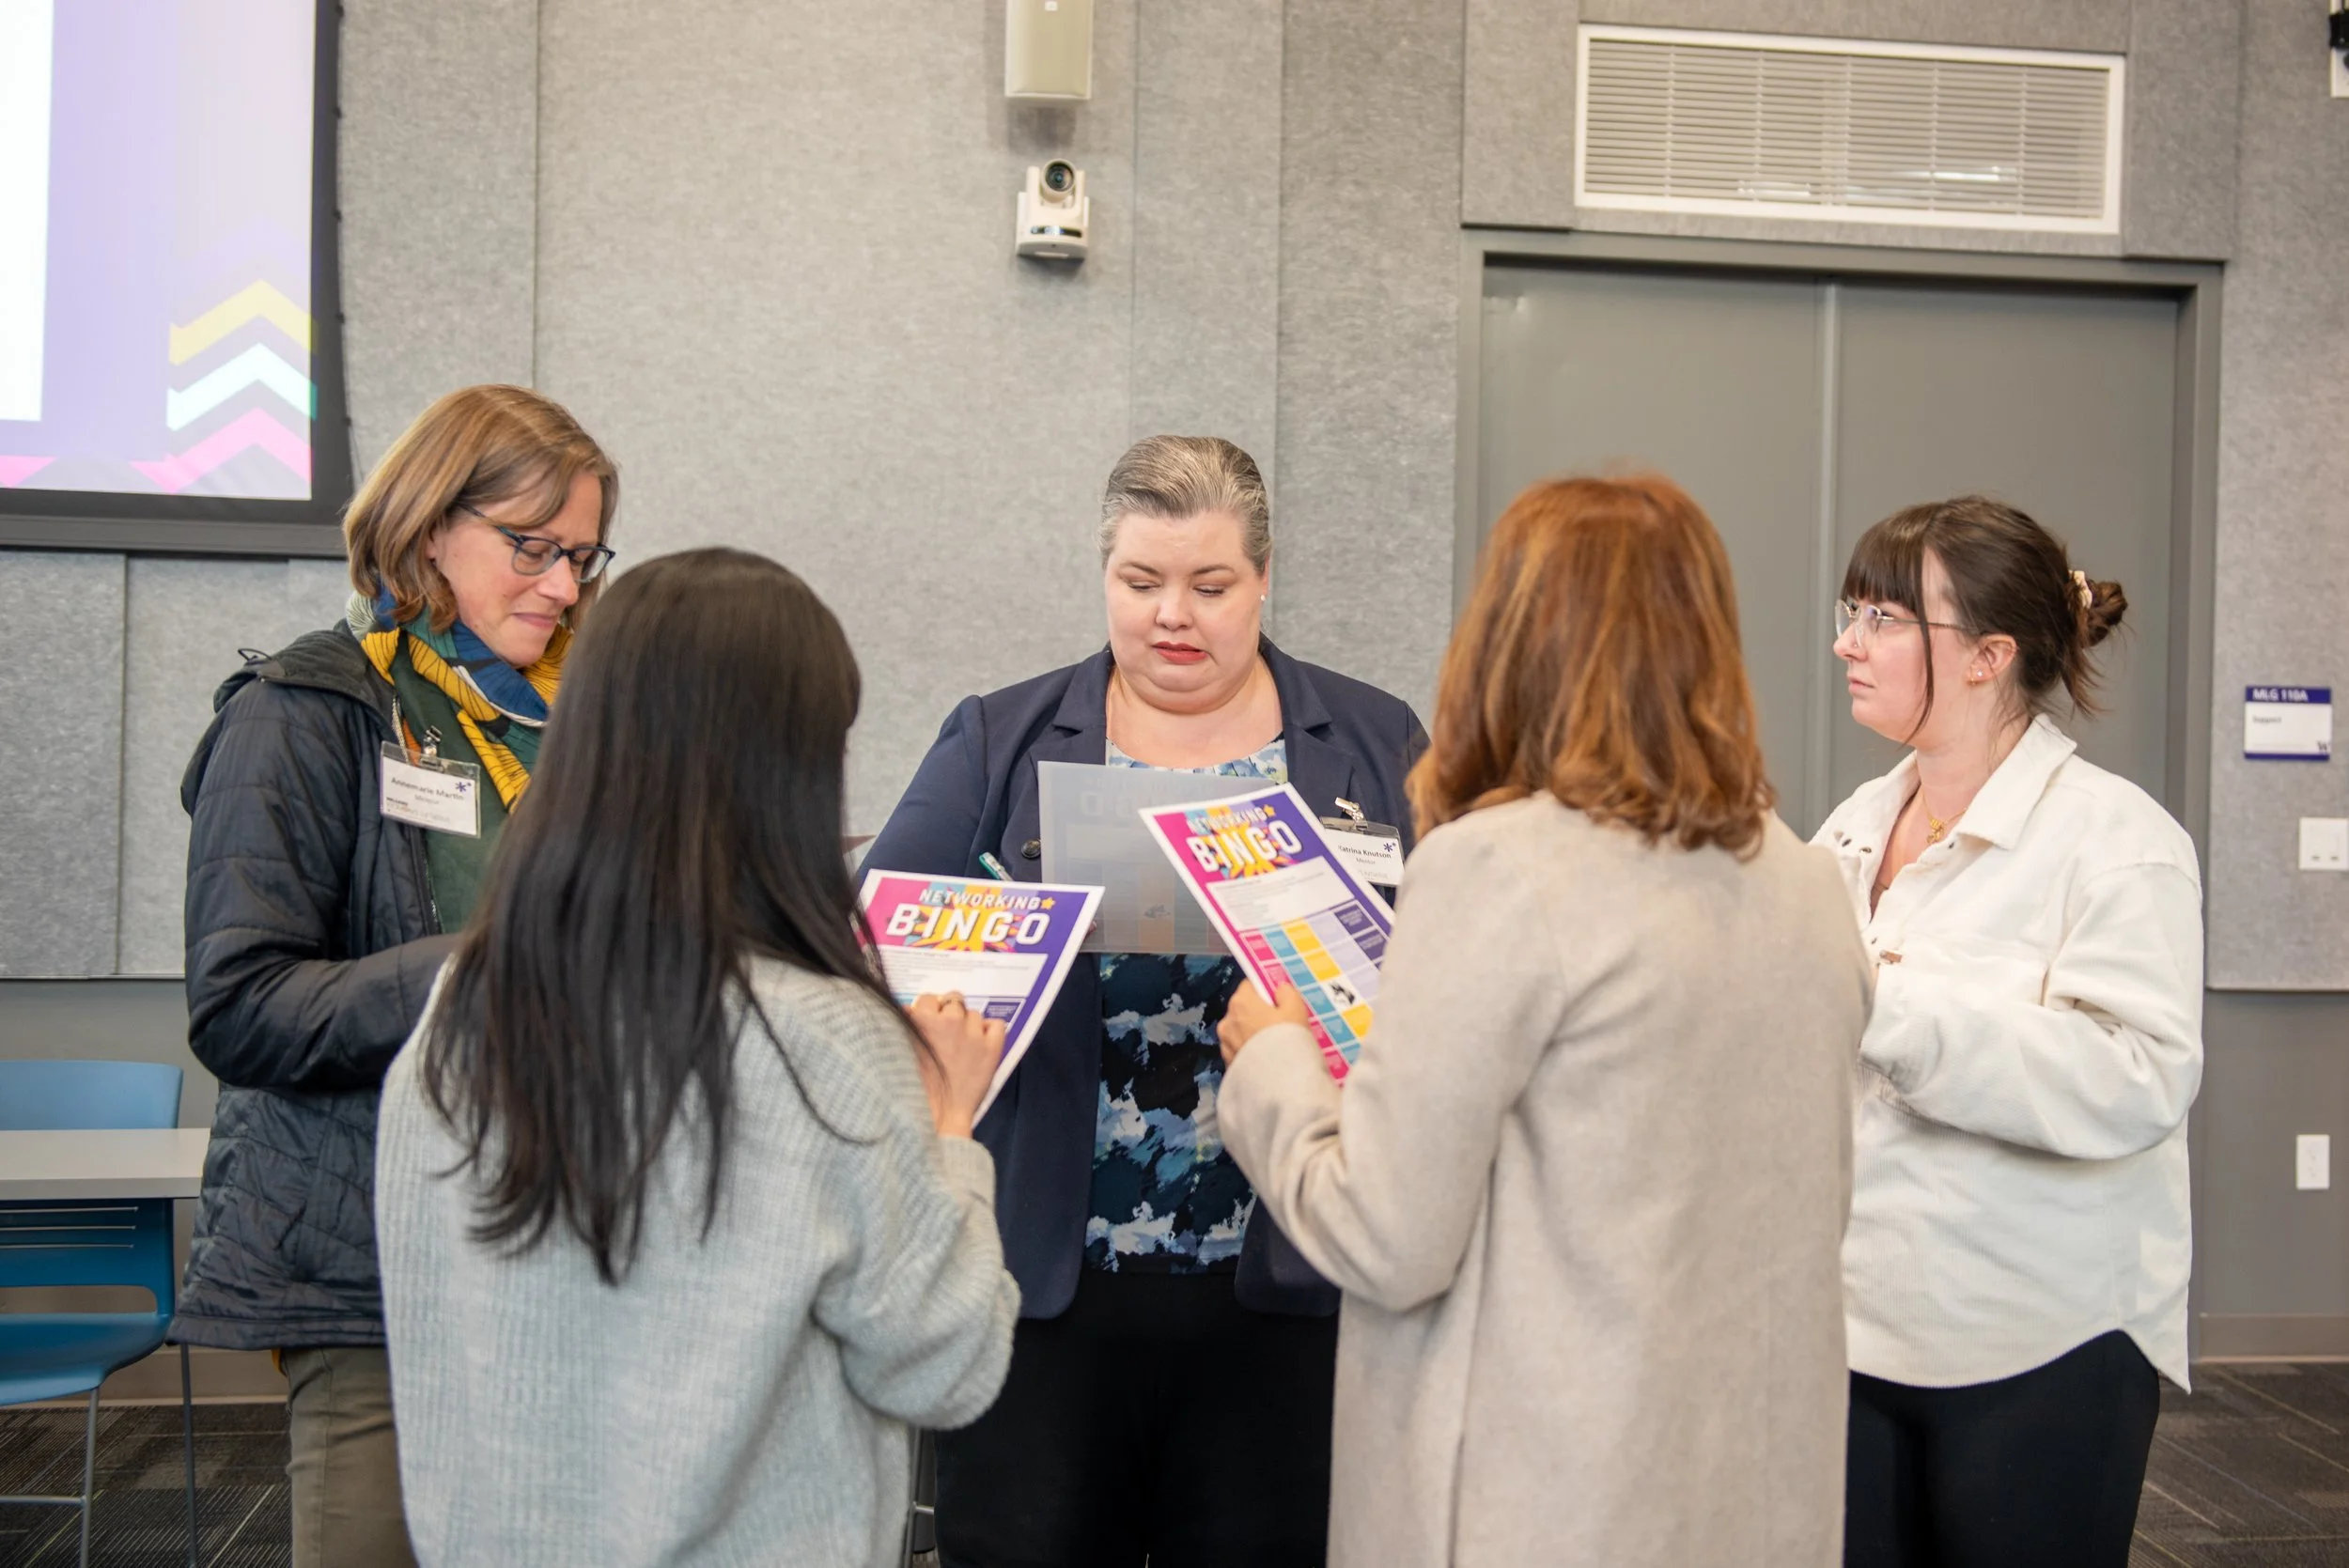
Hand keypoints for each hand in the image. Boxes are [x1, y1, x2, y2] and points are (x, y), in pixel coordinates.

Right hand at [908, 992, 1006, 1139]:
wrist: (936, 1117)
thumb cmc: (911, 1088)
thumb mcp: (898, 1051)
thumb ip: (904, 1028)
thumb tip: (912, 1014)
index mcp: (920, 1019)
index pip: (926, 998)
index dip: (928, 1012)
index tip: (928, 1024)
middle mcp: (947, 1019)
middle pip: (952, 1001)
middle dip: (948, 1015)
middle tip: (945, 1035)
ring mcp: (971, 1032)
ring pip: (973, 1013)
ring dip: (968, 1025)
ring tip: (962, 1047)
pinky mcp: (992, 1046)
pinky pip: (997, 1025)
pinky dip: (991, 1032)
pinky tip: (982, 1046)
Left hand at [1218, 978, 1313, 1068]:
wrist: (1279, 1082)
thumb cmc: (1288, 1039)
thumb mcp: (1296, 1009)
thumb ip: (1286, 993)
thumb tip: (1279, 989)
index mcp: (1240, 1002)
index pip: (1249, 986)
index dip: (1265, 992)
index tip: (1278, 1003)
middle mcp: (1226, 1021)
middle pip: (1243, 1010)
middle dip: (1257, 1014)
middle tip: (1279, 1026)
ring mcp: (1224, 1044)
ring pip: (1239, 1032)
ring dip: (1252, 1034)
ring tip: (1272, 1046)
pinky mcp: (1227, 1065)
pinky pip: (1240, 1051)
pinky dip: (1249, 1052)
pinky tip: (1265, 1061)